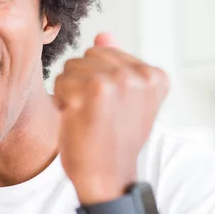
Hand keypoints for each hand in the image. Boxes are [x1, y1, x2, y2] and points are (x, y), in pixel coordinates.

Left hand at [54, 33, 168, 203]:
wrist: (107, 178)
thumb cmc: (113, 140)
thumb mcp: (125, 100)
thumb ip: (116, 64)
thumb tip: (103, 35)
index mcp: (154, 76)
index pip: (105, 53)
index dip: (99, 80)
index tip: (112, 108)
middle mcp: (140, 75)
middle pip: (87, 56)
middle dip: (83, 82)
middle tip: (97, 113)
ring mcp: (117, 82)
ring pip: (71, 67)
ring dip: (71, 92)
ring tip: (88, 117)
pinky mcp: (91, 92)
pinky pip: (60, 82)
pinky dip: (61, 102)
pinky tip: (77, 120)